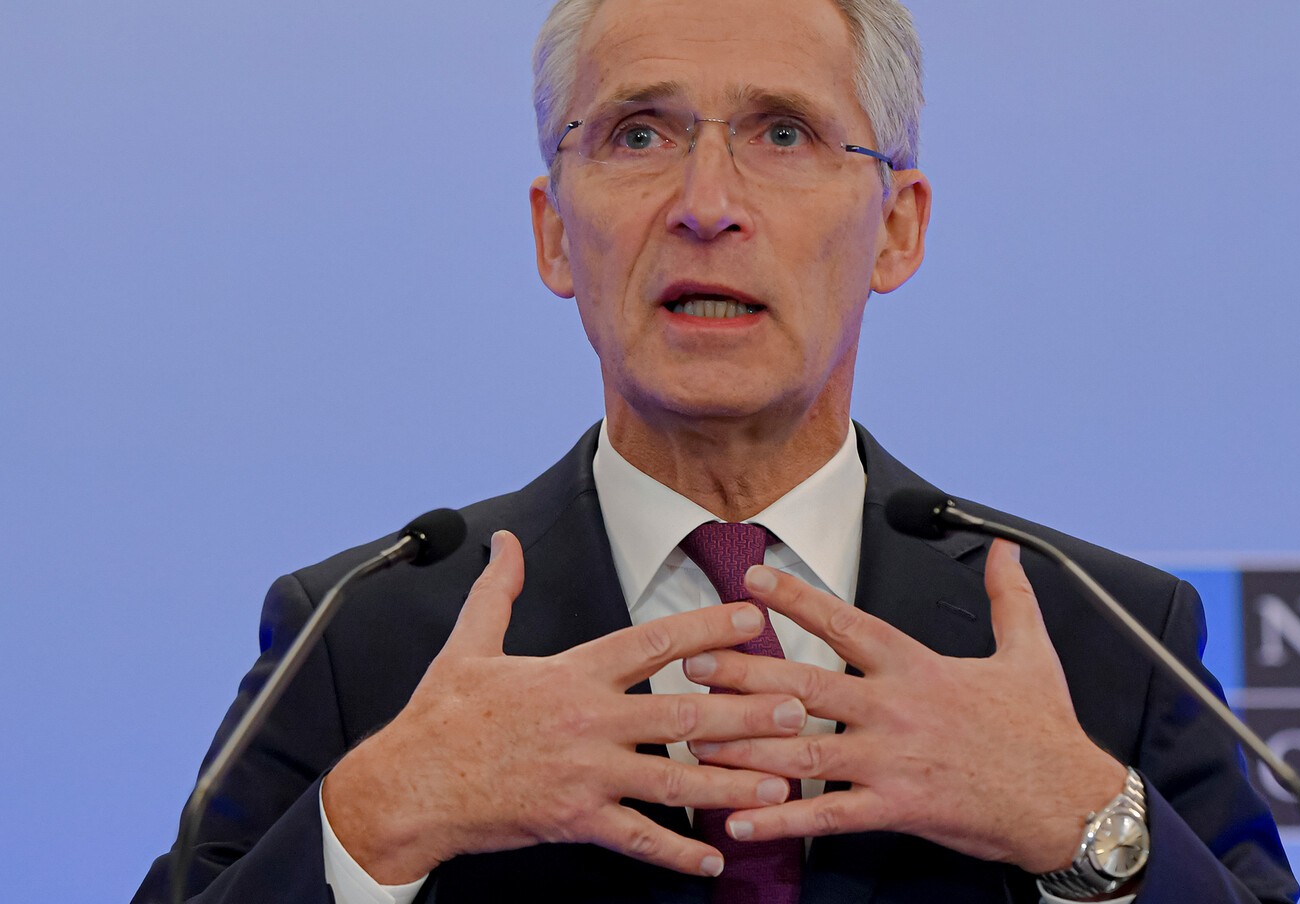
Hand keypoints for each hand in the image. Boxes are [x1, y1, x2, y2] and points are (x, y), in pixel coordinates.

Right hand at [323, 530, 808, 883]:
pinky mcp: (573, 818)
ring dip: (731, 780)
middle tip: (795, 708)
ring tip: (780, 781)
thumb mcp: (470, 644)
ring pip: (673, 779)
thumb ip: (498, 590)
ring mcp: (583, 773)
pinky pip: (636, 838)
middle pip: (682, 713)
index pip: (653, 641)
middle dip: (745, 710)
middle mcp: (586, 719)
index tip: (751, 618)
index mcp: (571, 672)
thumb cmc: (440, 717)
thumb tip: (504, 542)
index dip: (707, 628)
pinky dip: (677, 849)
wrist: (407, 787)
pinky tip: (715, 855)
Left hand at [682, 540, 1124, 872]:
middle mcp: (896, 707)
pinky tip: (739, 817)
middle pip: (806, 684)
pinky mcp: (897, 807)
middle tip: (692, 664)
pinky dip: (780, 817)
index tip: (752, 578)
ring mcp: (893, 759)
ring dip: (744, 743)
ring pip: (803, 748)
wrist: (1070, 802)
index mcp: (919, 666)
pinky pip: (827, 814)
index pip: (846, 622)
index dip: (796, 598)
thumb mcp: (1031, 652)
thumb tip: (1006, 548)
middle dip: (744, 673)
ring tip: (694, 738)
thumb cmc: (1045, 730)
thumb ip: (1008, 596)